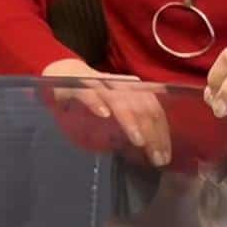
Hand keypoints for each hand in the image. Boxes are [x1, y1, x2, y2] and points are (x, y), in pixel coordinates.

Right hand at [43, 58, 172, 166]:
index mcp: (130, 88)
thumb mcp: (115, 102)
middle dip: (151, 133)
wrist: (61, 68)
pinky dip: (96, 102)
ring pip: (118, 100)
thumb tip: (152, 143)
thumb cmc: (93, 92)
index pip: (153, 108)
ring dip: (130, 120)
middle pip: (140, 106)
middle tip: (156, 158)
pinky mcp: (74, 84)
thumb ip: (132, 117)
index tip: (165, 156)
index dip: (161, 132)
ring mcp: (96, 83)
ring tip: (139, 141)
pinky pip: (87, 93)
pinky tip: (103, 115)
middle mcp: (117, 84)